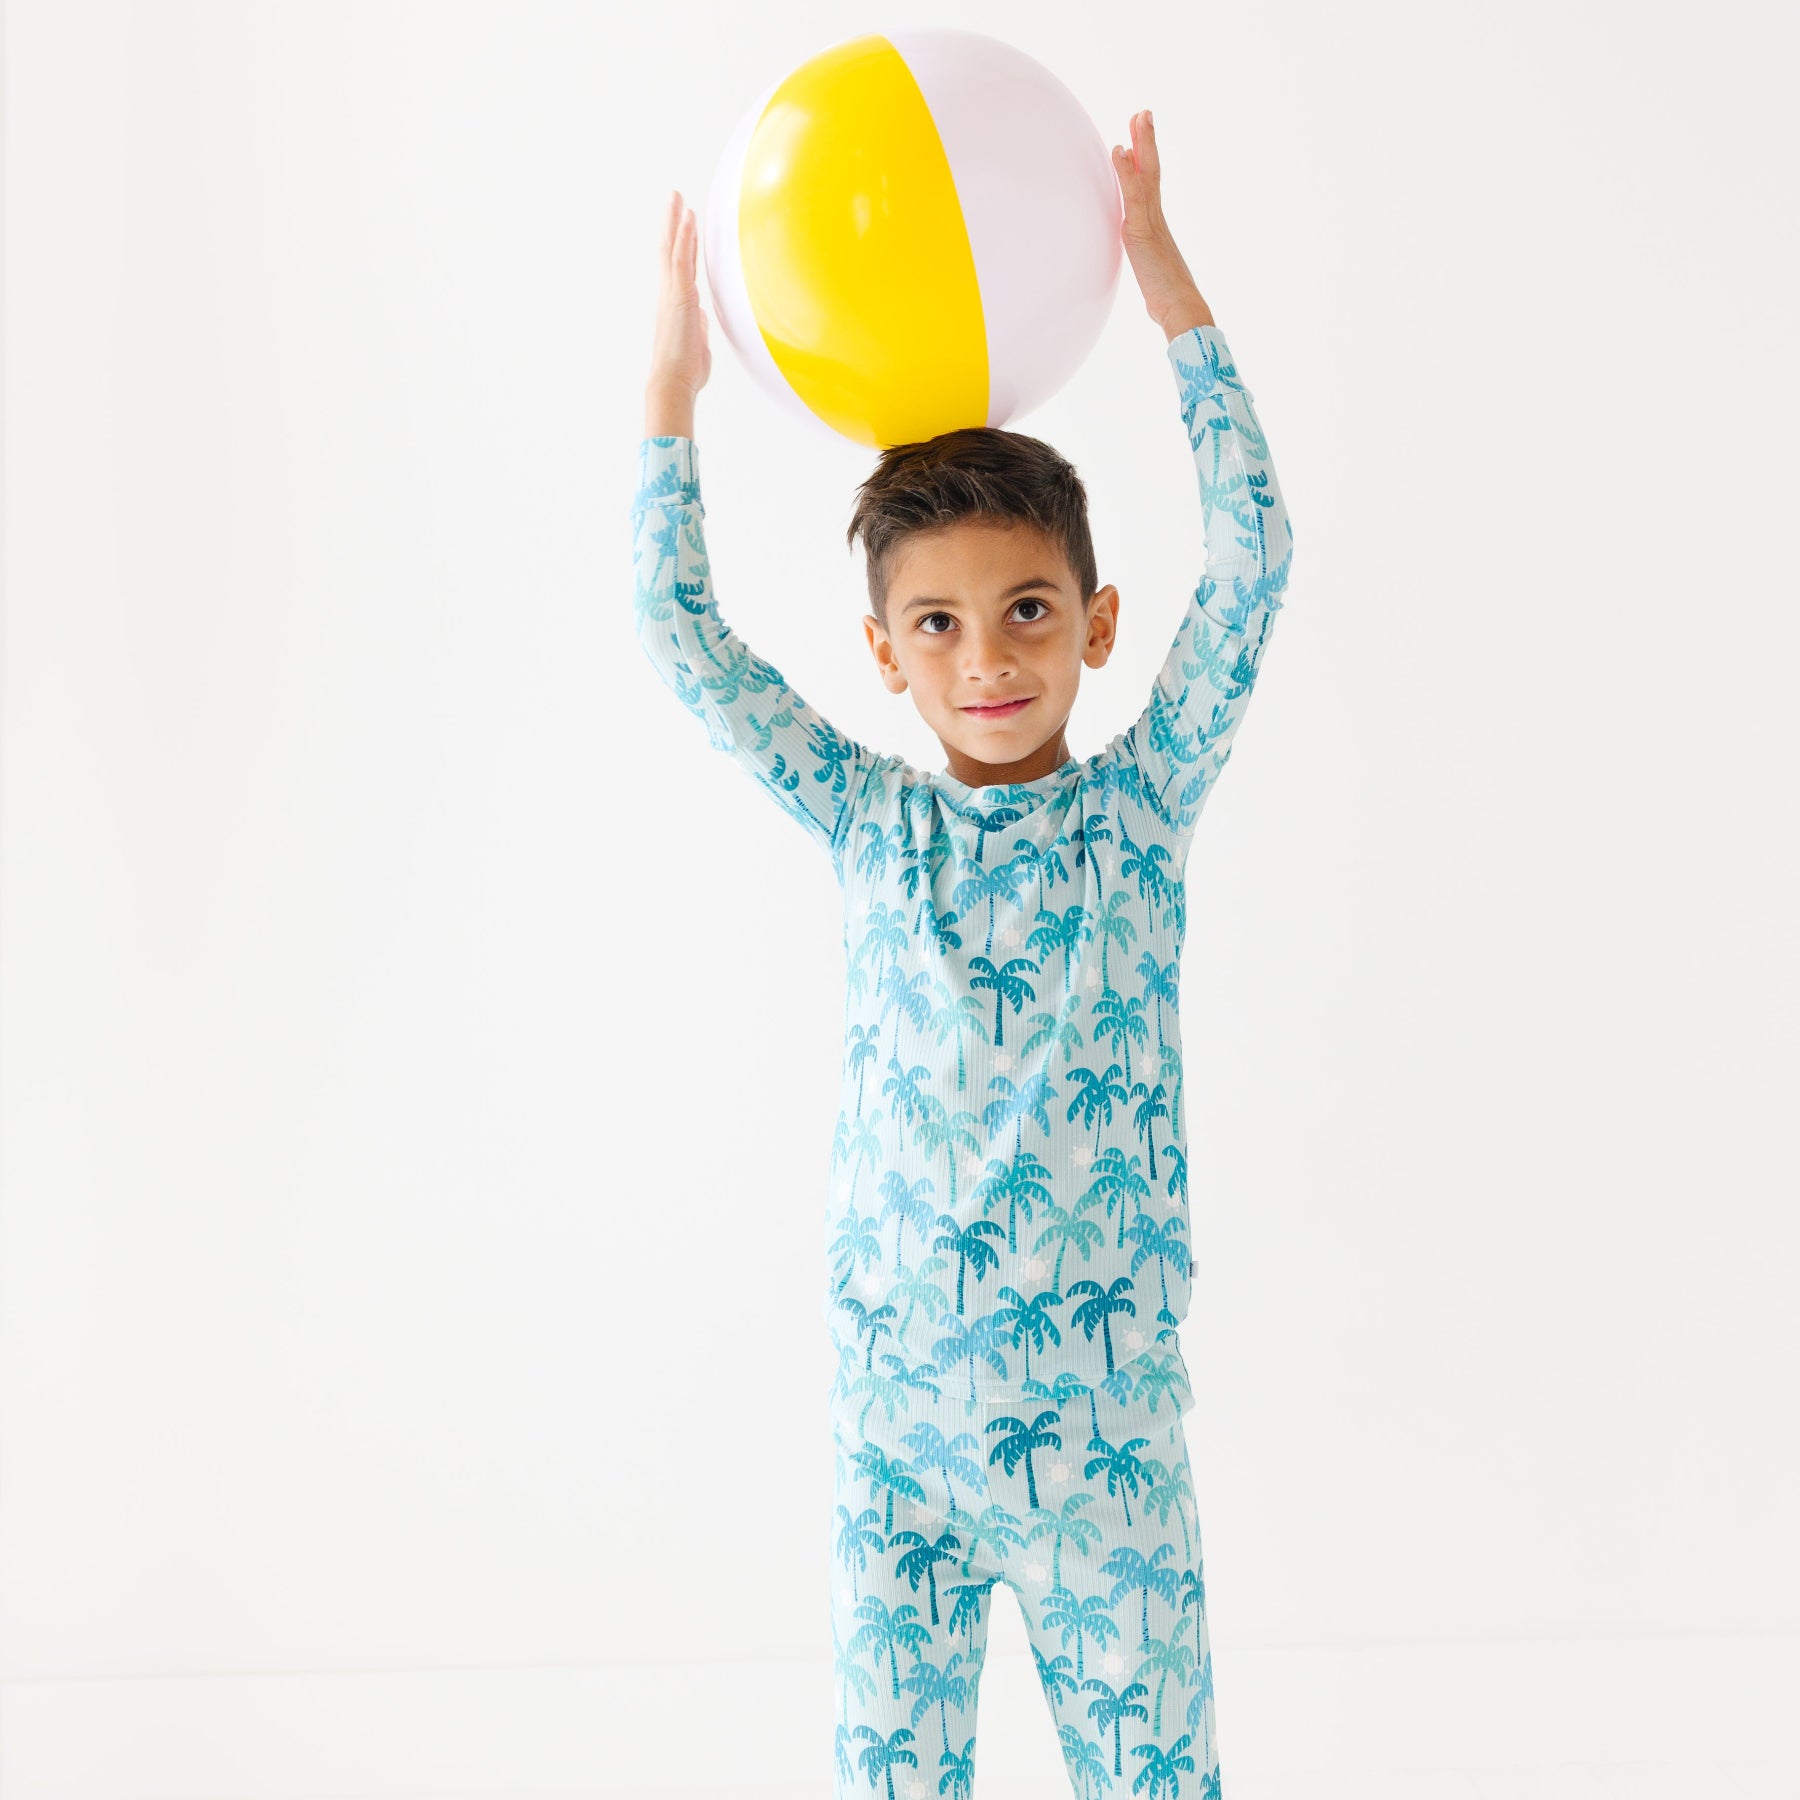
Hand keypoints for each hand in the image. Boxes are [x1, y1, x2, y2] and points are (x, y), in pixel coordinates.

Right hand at [646, 189, 710, 428]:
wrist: (673, 382)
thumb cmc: (685, 371)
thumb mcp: (697, 343)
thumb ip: (699, 325)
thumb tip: (703, 316)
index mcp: (676, 304)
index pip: (679, 266)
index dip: (682, 244)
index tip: (684, 224)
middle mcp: (669, 293)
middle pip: (670, 250)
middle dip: (672, 223)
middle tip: (673, 198)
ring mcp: (673, 292)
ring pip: (673, 248)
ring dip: (676, 221)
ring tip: (677, 196)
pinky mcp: (679, 295)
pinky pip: (682, 259)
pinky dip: (685, 237)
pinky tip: (688, 218)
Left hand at [1111, 112, 1213, 338]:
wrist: (1183, 310)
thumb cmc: (1170, 302)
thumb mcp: (1153, 279)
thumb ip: (1148, 270)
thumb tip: (1150, 281)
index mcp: (1156, 228)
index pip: (1150, 186)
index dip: (1145, 161)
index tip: (1139, 136)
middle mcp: (1156, 220)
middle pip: (1152, 172)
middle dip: (1147, 141)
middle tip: (1143, 113)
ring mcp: (1152, 223)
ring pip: (1146, 176)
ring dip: (1142, 144)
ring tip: (1138, 117)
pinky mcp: (1143, 233)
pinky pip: (1133, 196)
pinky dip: (1126, 172)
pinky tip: (1119, 151)